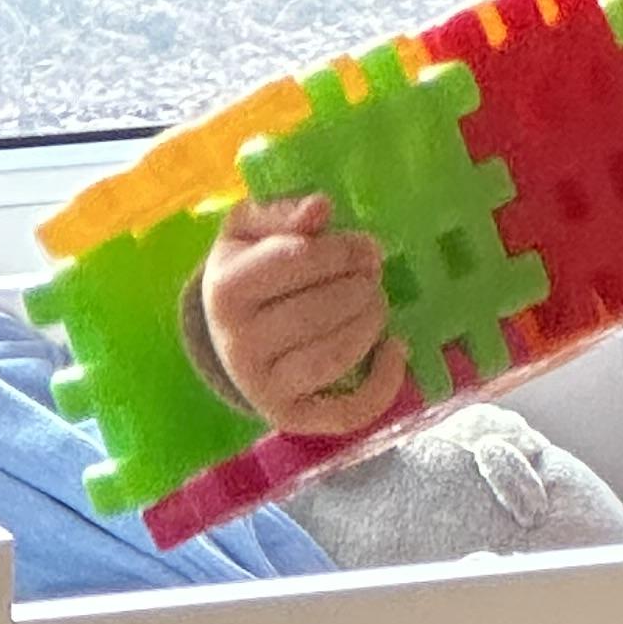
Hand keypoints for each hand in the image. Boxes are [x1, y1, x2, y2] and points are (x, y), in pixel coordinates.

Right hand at [199, 192, 405, 437]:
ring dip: (370, 324)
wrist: (225, 337)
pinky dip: (384, 384)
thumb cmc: (246, 273)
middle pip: (317, 310)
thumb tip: (321, 206)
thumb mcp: (249, 233)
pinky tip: (397, 349)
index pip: (296, 261)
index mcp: (226, 289)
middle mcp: (238, 343)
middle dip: (359, 287)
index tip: (365, 247)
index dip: (340, 251)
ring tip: (378, 302)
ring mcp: (263, 386)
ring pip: (332, 356)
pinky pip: (345, 411)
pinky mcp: (291, 417)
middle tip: (373, 275)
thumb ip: (281, 214)